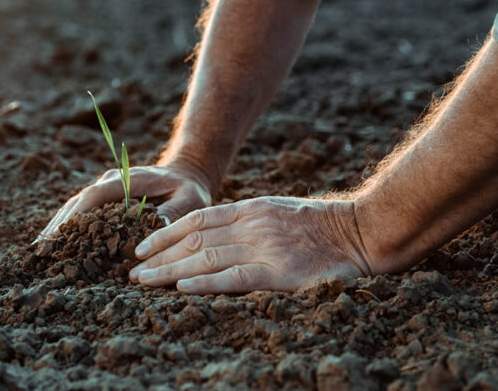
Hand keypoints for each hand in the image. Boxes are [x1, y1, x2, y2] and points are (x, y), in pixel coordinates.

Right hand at [37, 161, 212, 238]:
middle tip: (41, 249)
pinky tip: (55, 243)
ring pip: (75, 206)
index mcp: (128, 179)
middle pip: (79, 201)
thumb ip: (173, 214)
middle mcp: (111, 181)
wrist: (186, 174)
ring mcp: (105, 188)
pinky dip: (67, 225)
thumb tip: (153, 231)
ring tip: (40, 249)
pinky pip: (81, 211)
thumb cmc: (189, 189)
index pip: (96, 196)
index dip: (77, 215)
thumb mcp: (190, 201)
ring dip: (58, 225)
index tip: (61, 233)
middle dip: (60, 224)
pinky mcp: (104, 198)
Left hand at [129, 196, 371, 293]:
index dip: (166, 233)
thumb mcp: (280, 211)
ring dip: (171, 270)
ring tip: (145, 281)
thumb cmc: (323, 227)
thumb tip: (213, 236)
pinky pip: (236, 277)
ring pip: (207, 258)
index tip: (143, 247)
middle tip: (134, 271)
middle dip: (160, 255)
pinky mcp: (281, 273)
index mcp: (252, 209)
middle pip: (195, 239)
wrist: (363, 231)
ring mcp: (266, 248)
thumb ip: (249, 221)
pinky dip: (206, 283)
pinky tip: (183, 288)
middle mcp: (253, 225)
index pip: (198, 219)